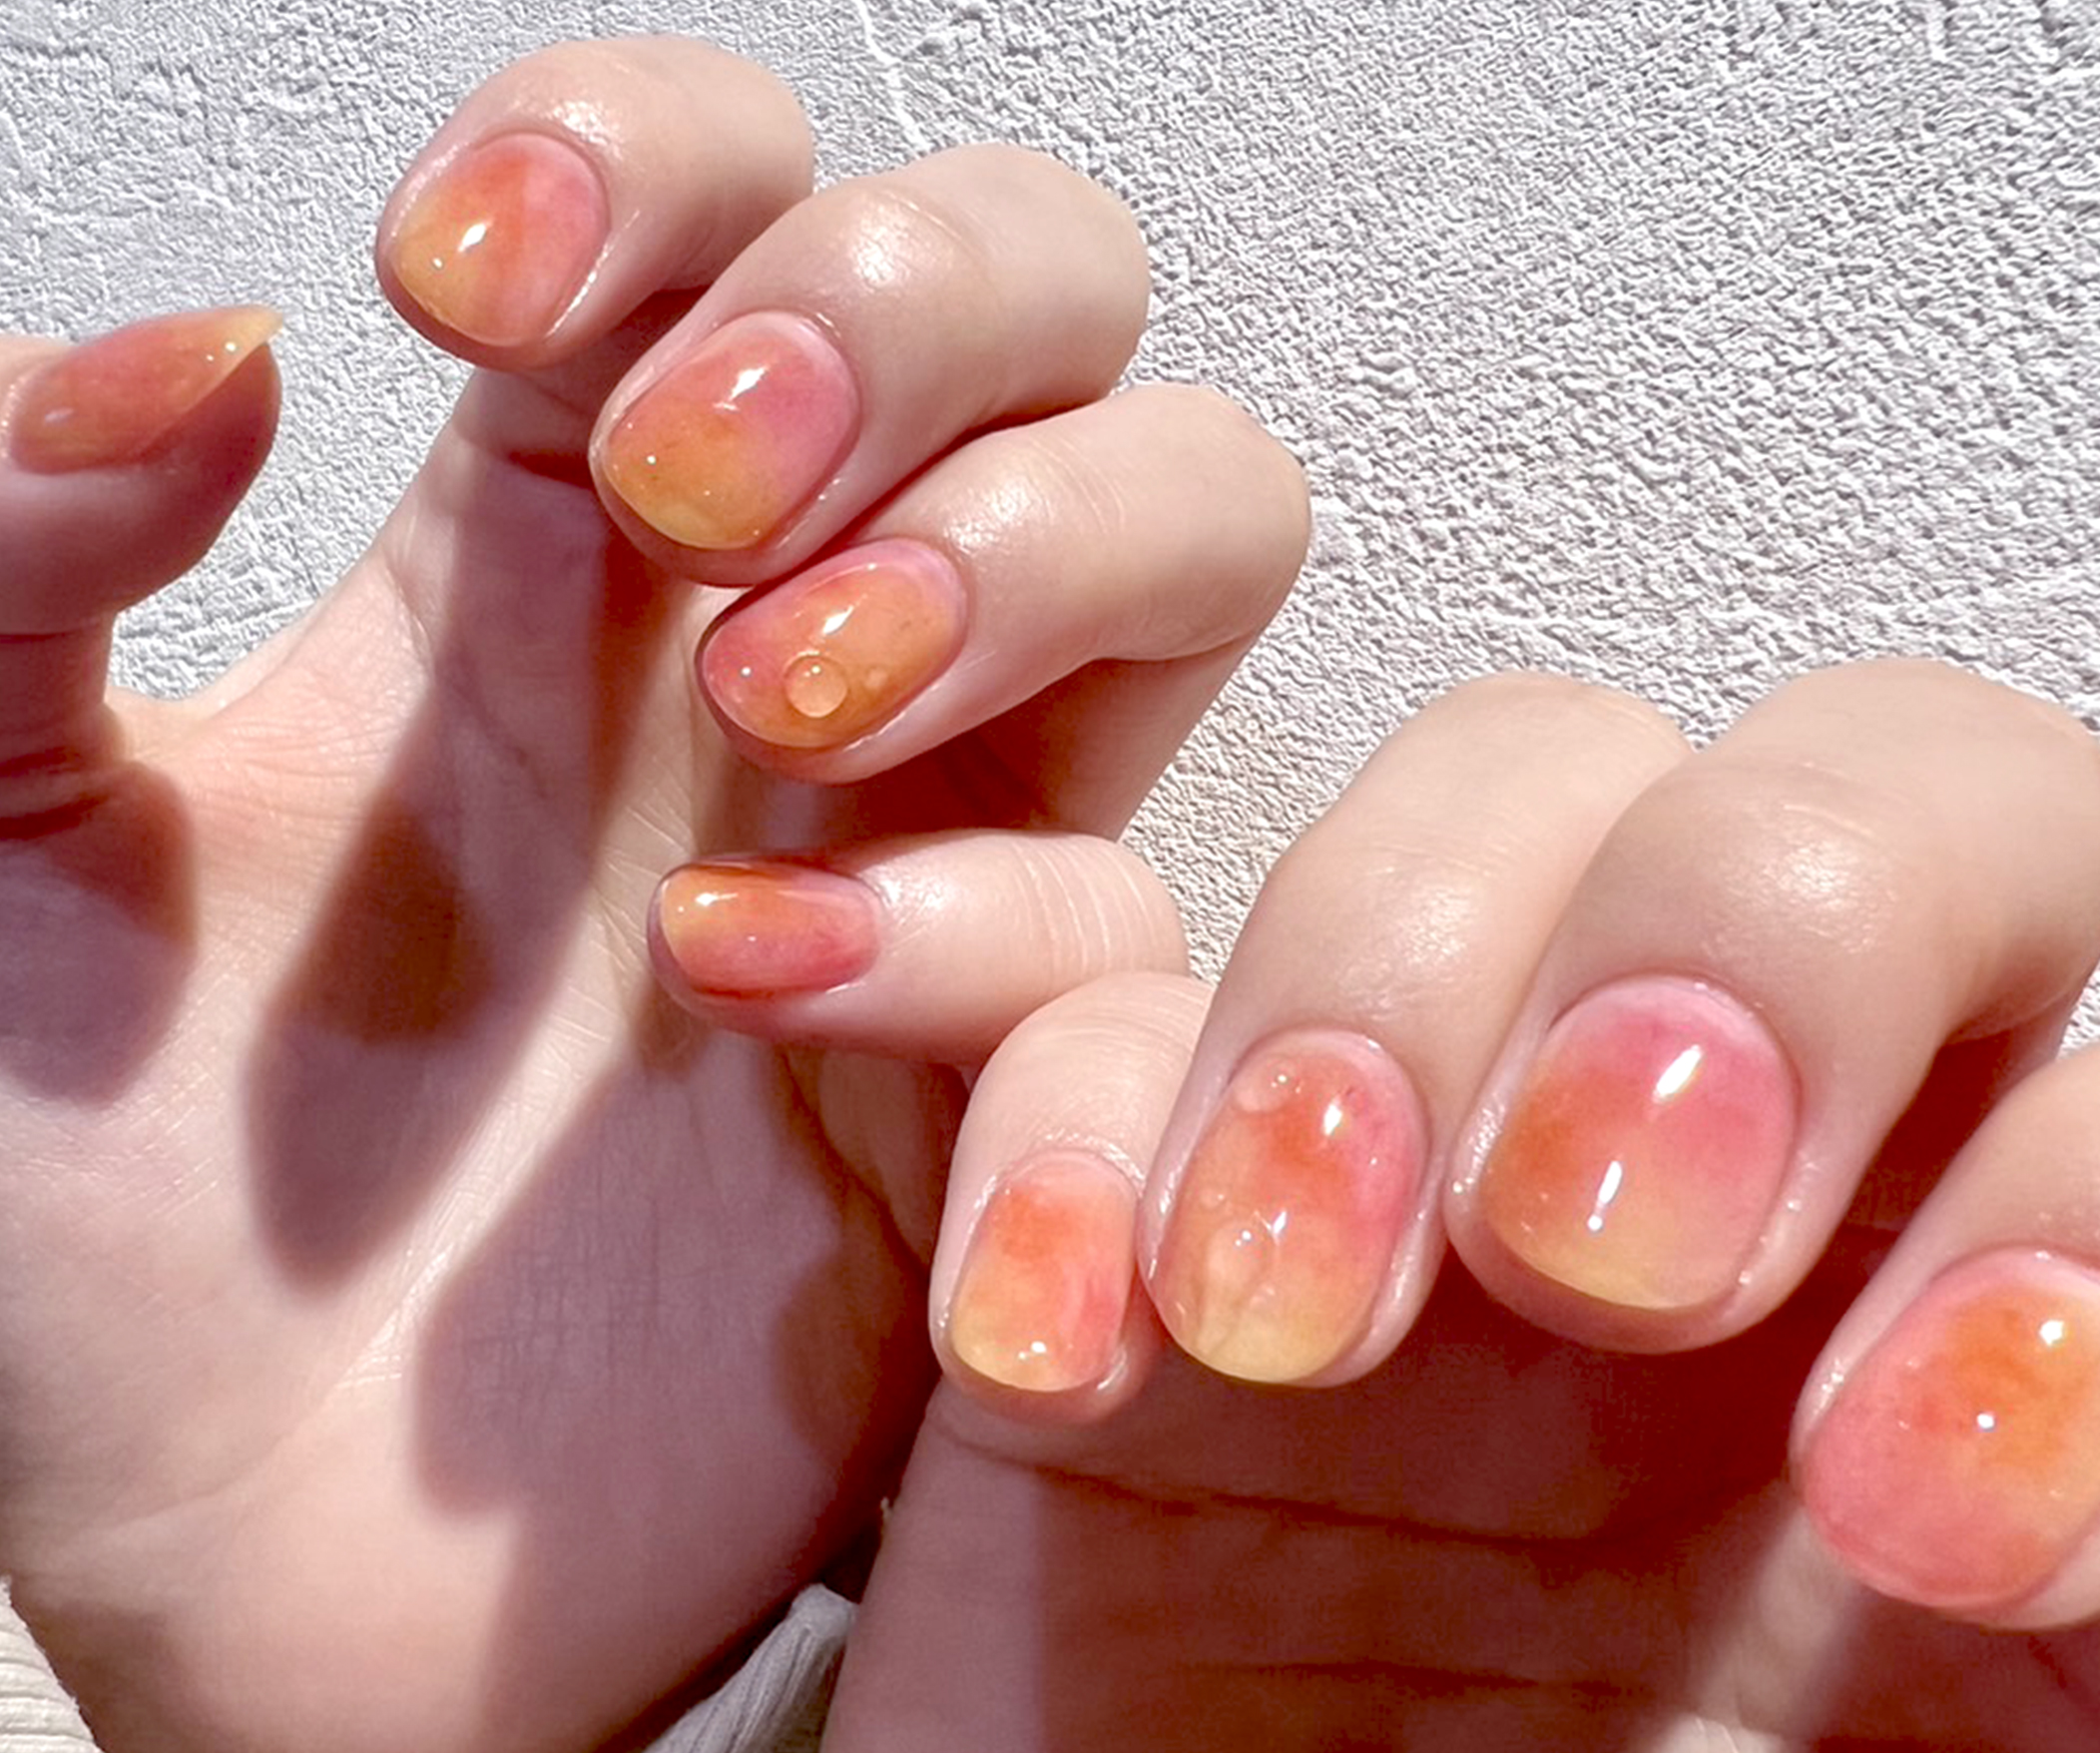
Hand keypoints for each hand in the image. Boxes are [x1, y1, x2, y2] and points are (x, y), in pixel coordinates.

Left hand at [0, 39, 1303, 1752]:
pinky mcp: (1020, 1068)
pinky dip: (993, 925)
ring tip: (805, 696)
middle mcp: (787, 649)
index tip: (466, 296)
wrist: (254, 1584)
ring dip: (1046, 538)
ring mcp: (936, 841)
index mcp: (544, 545)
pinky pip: (1142, 914)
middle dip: (910, 307)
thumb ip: (4, 556)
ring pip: (1200, 513)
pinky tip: (756, 990)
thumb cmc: (98, 1243)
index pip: (721, 187)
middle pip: (1038, 283)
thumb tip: (212, 358)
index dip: (657, 158)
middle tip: (695, 481)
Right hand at [807, 665, 2099, 1750]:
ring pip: (1518, 786)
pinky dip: (1057, 1091)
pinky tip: (1051, 1344)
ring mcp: (1466, 1170)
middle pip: (1908, 796)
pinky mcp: (1155, 1204)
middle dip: (1763, 935)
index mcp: (2055, 1394)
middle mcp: (1797, 1218)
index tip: (1936, 1514)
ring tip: (1279, 1313)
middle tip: (1595, 1252)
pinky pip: (1096, 975)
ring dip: (1388, 974)